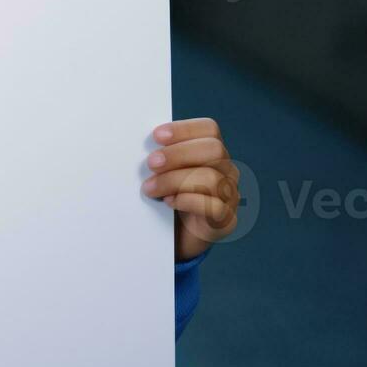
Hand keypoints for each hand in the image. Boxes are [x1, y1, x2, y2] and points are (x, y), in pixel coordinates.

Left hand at [141, 118, 237, 261]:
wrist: (173, 238)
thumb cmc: (165, 197)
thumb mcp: (161, 173)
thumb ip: (159, 157)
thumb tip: (136, 144)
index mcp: (212, 153)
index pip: (209, 129)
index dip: (184, 129)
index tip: (156, 136)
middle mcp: (227, 171)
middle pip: (213, 149)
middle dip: (178, 154)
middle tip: (151, 163)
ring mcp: (230, 195)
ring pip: (211, 178)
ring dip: (174, 181)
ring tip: (150, 189)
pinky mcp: (226, 221)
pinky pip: (214, 207)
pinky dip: (188, 201)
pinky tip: (169, 202)